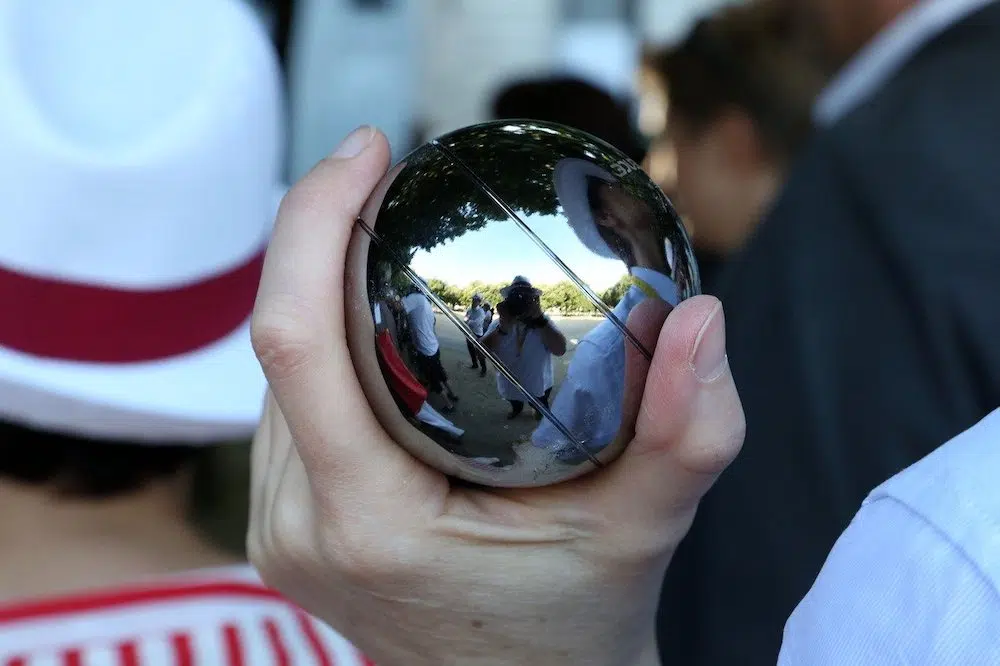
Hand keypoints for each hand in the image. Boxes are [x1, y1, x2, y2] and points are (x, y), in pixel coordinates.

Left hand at [248, 127, 744, 665]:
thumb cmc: (577, 619)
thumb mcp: (647, 530)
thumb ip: (688, 432)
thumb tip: (702, 317)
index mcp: (367, 521)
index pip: (295, 342)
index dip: (312, 224)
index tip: (367, 152)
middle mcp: (297, 525)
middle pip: (275, 341)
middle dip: (316, 235)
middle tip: (387, 172)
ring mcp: (278, 530)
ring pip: (278, 373)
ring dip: (319, 288)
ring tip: (387, 234)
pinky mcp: (282, 526)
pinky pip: (288, 407)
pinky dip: (325, 344)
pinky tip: (378, 317)